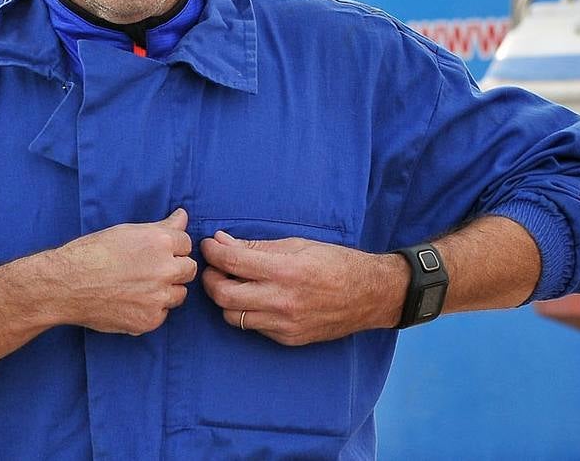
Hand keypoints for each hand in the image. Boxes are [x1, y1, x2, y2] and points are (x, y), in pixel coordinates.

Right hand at [48, 208, 196, 335]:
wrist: (66, 284)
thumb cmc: (91, 252)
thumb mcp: (126, 231)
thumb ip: (161, 227)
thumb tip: (183, 216)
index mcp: (160, 242)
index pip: (186, 243)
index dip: (170, 247)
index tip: (155, 252)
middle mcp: (165, 269)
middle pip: (189, 269)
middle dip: (174, 268)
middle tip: (148, 270)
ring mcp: (159, 297)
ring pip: (179, 294)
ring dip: (165, 290)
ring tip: (137, 286)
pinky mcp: (150, 320)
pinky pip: (162, 314)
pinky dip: (150, 309)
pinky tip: (129, 302)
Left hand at [201, 230, 407, 344]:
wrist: (371, 295)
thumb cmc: (335, 262)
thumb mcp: (296, 244)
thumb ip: (255, 246)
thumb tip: (221, 241)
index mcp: (285, 270)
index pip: (231, 262)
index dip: (212, 251)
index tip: (209, 245)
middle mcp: (282, 300)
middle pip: (222, 295)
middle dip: (210, 278)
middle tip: (214, 268)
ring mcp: (285, 324)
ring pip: (232, 316)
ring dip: (225, 298)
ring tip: (233, 284)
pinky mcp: (289, 338)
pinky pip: (254, 327)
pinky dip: (247, 312)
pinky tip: (255, 299)